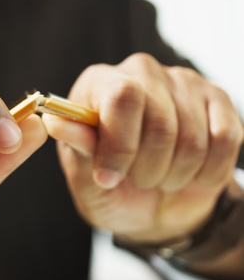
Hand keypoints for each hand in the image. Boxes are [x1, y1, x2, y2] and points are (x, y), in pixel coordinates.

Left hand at [43, 53, 242, 244]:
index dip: (119, 144)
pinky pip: (225, 140)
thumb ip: (77, 148)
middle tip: (139, 181)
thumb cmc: (114, 189)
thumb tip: (54, 121)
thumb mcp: (86, 179)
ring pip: (193, 138)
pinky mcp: (218, 100)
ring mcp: (183, 81)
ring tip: (162, 178)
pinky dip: (208, 172)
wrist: (156, 207)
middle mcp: (141, 71)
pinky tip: (193, 174)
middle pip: (160, 122)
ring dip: (176, 175)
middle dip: (148, 169)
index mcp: (99, 83)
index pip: (121, 96)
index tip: (108, 178)